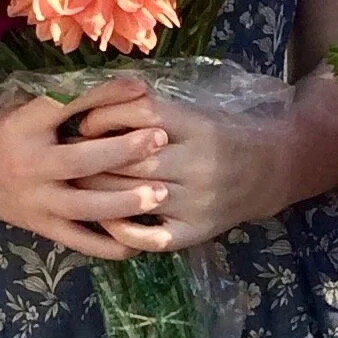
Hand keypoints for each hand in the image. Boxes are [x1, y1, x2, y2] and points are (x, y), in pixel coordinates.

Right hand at [0, 78, 169, 255]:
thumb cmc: (7, 133)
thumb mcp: (25, 107)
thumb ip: (65, 98)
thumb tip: (125, 84)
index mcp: (25, 126)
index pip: (65, 106)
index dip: (103, 95)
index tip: (140, 88)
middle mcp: (30, 165)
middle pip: (79, 161)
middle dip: (122, 152)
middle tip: (159, 140)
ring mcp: (37, 201)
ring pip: (84, 207)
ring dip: (124, 202)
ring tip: (161, 194)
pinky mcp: (43, 228)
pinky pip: (80, 242)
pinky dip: (110, 245)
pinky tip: (140, 241)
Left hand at [75, 80, 337, 252]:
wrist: (271, 170)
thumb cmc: (220, 134)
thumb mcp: (194, 110)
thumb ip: (151, 107)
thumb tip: (91, 101)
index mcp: (196, 126)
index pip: (141, 115)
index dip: (104, 117)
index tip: (82, 122)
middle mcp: (198, 163)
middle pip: (131, 159)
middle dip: (92, 157)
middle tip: (66, 156)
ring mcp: (198, 201)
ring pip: (135, 196)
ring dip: (98, 192)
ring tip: (74, 184)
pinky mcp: (196, 231)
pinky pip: (150, 237)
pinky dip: (121, 230)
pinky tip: (104, 220)